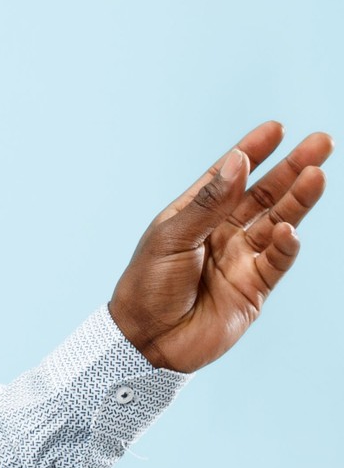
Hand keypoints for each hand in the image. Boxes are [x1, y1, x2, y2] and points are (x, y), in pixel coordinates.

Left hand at [109, 122, 330, 372]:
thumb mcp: (172, 237)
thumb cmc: (148, 284)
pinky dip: (286, 245)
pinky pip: (277, 261)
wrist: (147, 339)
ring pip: (278, 222)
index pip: (230, 175)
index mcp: (196, 214)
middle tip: (320, 142)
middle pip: (265, 194)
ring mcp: (241, 259)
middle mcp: (222, 232)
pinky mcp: (254, 288)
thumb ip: (208, 203)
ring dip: (298, 200)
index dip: (253, 151)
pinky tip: (291, 230)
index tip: (277, 128)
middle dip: (292, 168)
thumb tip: (237, 161)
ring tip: (317, 174)